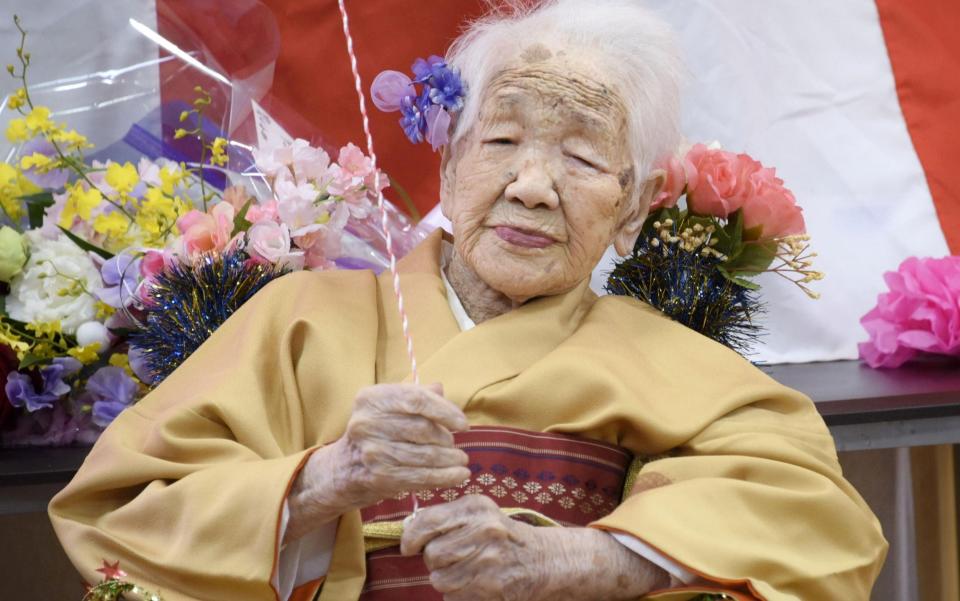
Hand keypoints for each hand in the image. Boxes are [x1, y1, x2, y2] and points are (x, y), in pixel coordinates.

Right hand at [285, 383, 470, 541]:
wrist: (343, 470)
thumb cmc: (374, 434)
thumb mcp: (388, 408)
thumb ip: (414, 397)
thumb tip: (440, 388)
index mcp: (371, 398)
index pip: (416, 399)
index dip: (445, 410)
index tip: (463, 424)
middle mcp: (367, 422)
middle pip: (422, 428)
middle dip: (446, 439)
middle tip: (456, 447)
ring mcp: (371, 451)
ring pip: (424, 454)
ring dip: (450, 460)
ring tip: (462, 461)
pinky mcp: (378, 477)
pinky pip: (420, 476)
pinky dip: (444, 477)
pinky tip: (459, 476)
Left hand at [401, 495, 541, 600]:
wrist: (543, 560)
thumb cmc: (502, 535)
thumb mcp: (480, 514)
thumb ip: (445, 517)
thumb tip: (408, 531)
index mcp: (476, 508)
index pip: (429, 521)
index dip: (412, 537)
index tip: (408, 547)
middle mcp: (483, 531)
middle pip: (432, 554)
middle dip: (435, 560)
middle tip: (453, 557)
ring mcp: (488, 561)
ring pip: (439, 579)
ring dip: (445, 579)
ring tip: (464, 571)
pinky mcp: (491, 588)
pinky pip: (452, 596)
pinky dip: (457, 593)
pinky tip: (474, 583)